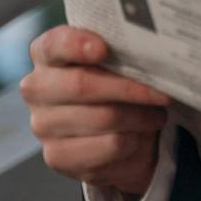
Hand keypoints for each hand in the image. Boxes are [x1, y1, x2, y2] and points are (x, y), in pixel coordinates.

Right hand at [21, 26, 170, 196]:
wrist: (112, 134)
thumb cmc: (114, 88)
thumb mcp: (116, 65)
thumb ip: (120, 53)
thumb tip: (150, 53)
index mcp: (46, 55)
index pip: (54, 44)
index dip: (76, 45)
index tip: (103, 49)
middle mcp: (37, 88)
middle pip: (81, 84)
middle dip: (129, 88)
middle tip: (163, 93)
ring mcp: (42, 125)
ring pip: (103, 118)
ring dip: (140, 117)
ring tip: (157, 115)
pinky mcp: (57, 156)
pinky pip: (109, 146)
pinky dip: (134, 141)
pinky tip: (140, 136)